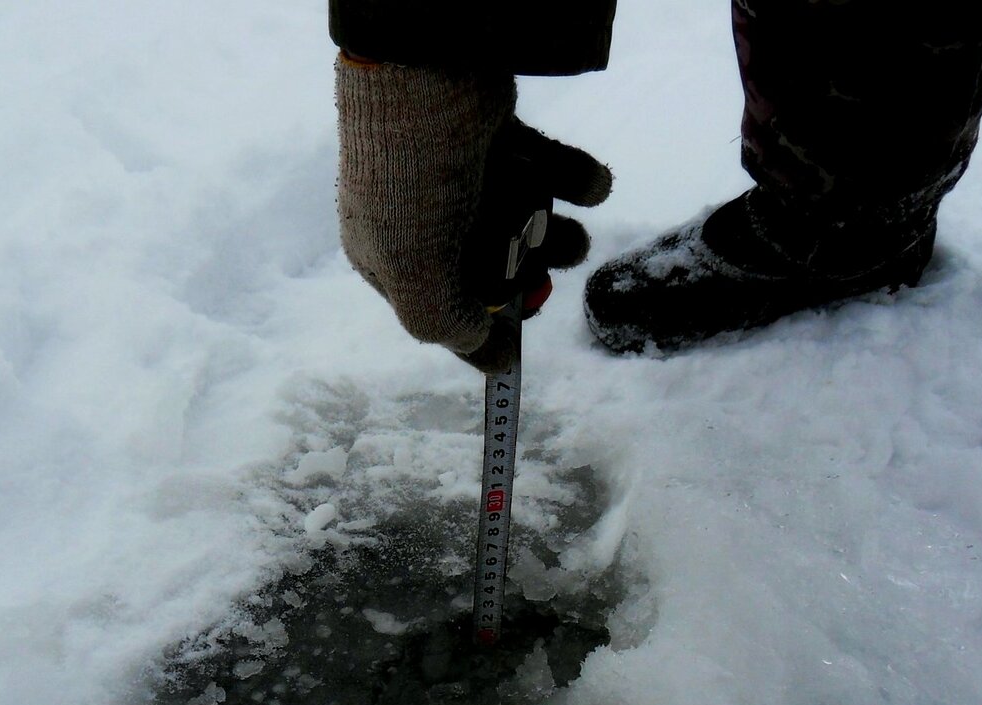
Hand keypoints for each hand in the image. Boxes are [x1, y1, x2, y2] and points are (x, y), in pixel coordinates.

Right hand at [336, 57, 610, 370]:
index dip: (473, 335)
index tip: (511, 357)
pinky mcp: (497, 136)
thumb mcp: (417, 272)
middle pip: (487, 268)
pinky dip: (576, 181)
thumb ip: (444, 321)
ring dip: (557, 233)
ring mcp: (461, 176)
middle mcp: (423, 218)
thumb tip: (483, 349)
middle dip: (524, 274)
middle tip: (546, 271)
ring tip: (572, 232)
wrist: (429, 71)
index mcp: (389, 254)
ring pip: (520, 221)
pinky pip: (545, 169)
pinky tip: (592, 185)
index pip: (433, 310)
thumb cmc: (413, 181)